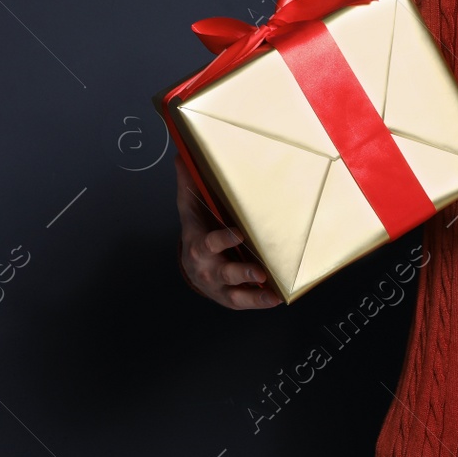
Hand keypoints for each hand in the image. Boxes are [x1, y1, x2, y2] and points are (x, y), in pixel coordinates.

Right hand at [174, 157, 281, 308]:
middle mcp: (209, 269)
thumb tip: (182, 154)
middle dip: (242, 273)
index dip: (224, 240)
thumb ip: (188, 183)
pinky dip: (259, 302)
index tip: (239, 233)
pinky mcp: (230, 297)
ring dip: (254, 296)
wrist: (190, 266)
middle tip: (259, 271)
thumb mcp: (189, 208)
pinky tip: (275, 299)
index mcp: (199, 247)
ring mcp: (220, 287)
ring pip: (236, 294)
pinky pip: (244, 303)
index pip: (210, 244)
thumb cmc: (195, 232)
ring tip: (272, 295)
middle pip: (225, 273)